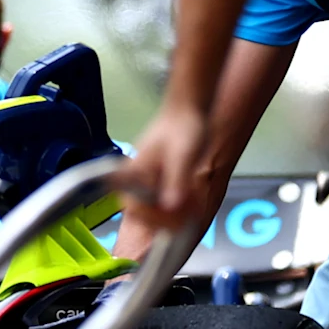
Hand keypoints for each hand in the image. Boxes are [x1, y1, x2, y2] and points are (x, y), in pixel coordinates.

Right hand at [121, 102, 209, 248]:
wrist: (189, 110)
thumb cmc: (184, 128)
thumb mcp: (183, 155)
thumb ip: (176, 181)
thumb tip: (170, 207)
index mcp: (133, 174)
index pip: (134, 208)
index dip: (153, 218)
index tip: (174, 218)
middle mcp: (135, 180)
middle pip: (145, 213)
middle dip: (168, 218)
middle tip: (190, 211)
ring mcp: (146, 181)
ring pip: (155, 209)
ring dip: (175, 214)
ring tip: (194, 205)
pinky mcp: (157, 180)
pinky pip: (163, 201)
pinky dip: (179, 204)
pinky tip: (193, 198)